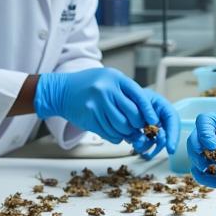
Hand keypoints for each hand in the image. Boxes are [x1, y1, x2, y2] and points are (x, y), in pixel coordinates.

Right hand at [34, 68, 157, 144]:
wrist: (61, 91)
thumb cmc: (89, 84)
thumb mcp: (110, 79)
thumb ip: (126, 92)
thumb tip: (145, 112)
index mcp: (115, 78)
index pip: (139, 96)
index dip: (148, 110)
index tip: (153, 120)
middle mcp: (106, 91)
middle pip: (132, 114)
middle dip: (138, 124)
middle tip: (140, 127)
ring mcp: (97, 105)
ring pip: (121, 126)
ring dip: (127, 132)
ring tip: (127, 130)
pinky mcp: (89, 118)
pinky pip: (109, 133)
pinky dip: (116, 137)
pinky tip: (116, 133)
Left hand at [127, 90, 179, 159]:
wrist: (120, 98)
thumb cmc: (132, 95)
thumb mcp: (141, 98)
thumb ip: (148, 110)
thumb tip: (154, 123)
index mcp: (163, 108)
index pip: (173, 121)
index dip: (173, 135)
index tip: (170, 149)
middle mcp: (161, 119)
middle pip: (167, 134)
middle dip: (160, 143)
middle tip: (150, 145)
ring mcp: (154, 127)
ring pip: (157, 141)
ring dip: (148, 146)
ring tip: (137, 145)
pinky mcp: (145, 134)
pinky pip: (147, 144)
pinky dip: (143, 147)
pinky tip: (137, 148)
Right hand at [186, 111, 215, 186]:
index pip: (208, 120)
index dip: (203, 130)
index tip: (213, 146)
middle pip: (197, 138)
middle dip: (195, 149)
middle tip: (205, 162)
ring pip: (198, 157)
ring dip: (198, 164)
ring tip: (212, 174)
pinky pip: (207, 174)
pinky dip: (205, 177)